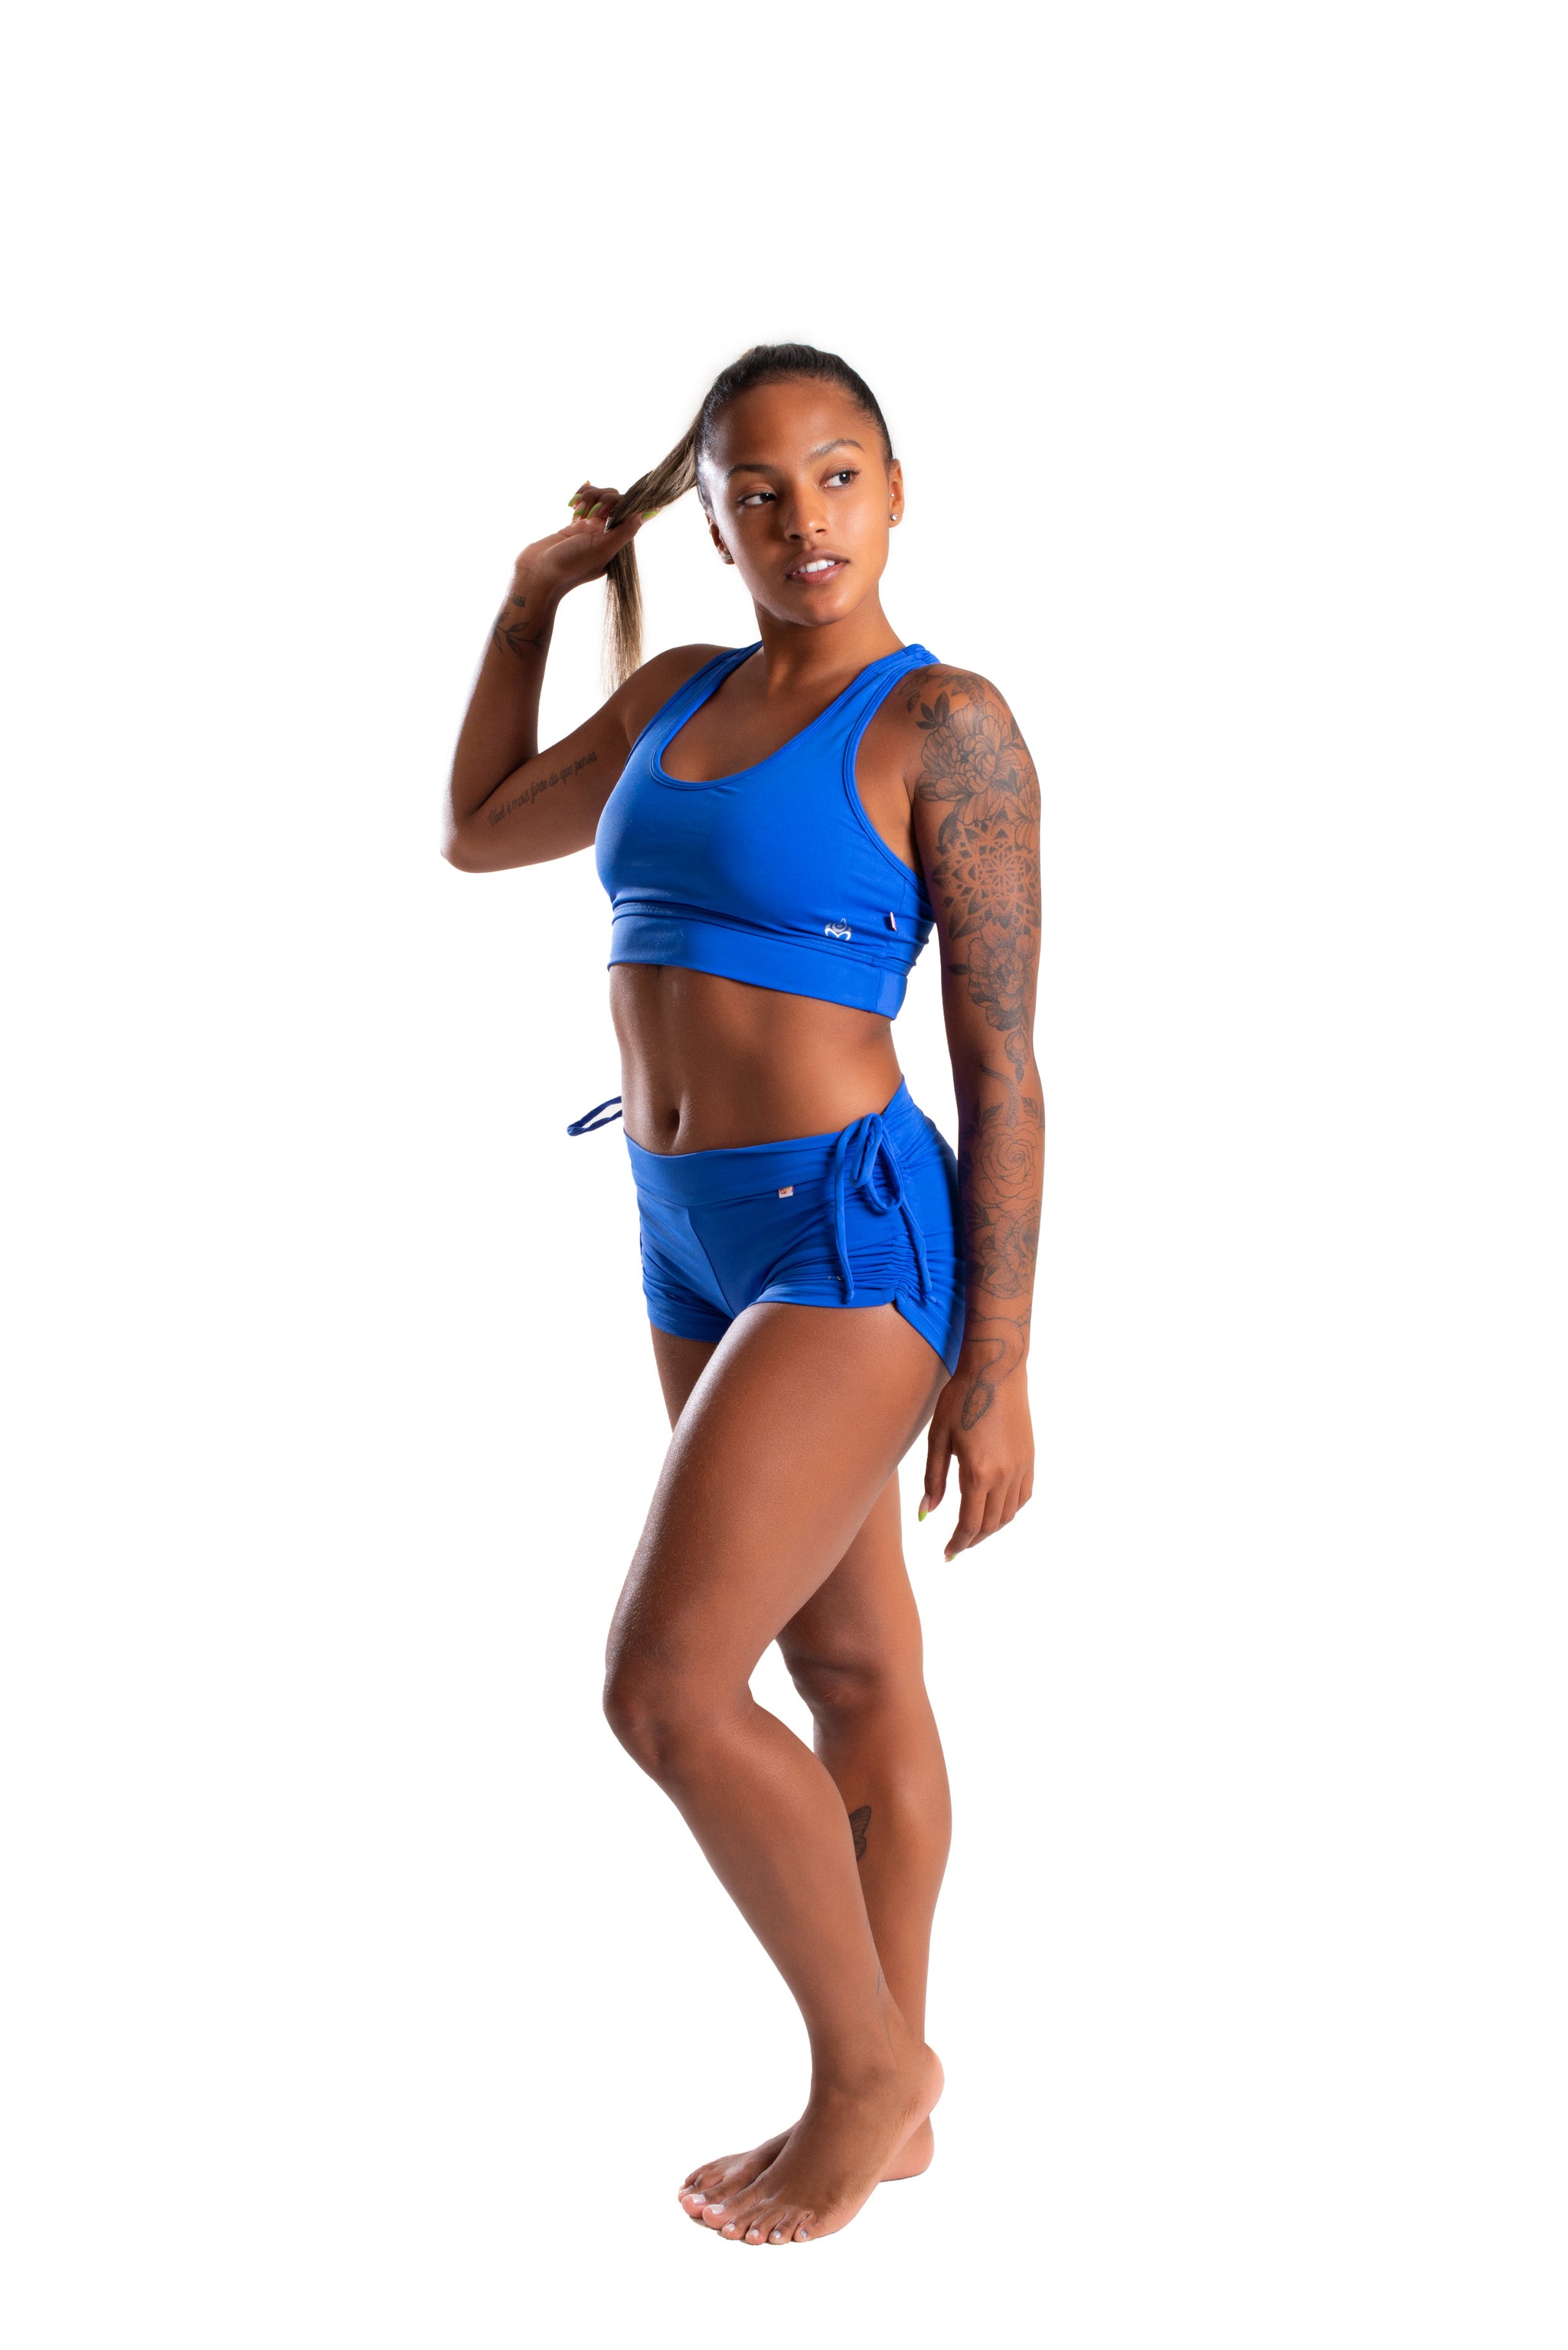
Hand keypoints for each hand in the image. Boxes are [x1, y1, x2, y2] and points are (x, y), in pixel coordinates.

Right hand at [507, 481, 645, 607]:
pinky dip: (580, 498)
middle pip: (614, 499)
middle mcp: (606, 533)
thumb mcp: (603, 549)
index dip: (618, 504)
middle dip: (601, 499)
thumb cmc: (571, 565)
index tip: (604, 512)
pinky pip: (585, 500)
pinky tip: (572, 506)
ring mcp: (590, 527)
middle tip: (589, 515)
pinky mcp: (576, 523)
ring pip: (599, 497)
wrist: (538, 573)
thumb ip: (625, 531)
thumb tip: (648, 513)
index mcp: (617, 541)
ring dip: (588, 498)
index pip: (629, 511)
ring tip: (577, 512)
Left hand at [920, 1352, 1033, 1559]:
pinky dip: (1009, 1511)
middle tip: (955, 1547)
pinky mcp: (1030, 1458)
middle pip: (990, 1524)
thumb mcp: (939, 1438)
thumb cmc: (960, 1399)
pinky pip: (1023, 1497)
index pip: (969, 1524)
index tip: (947, 1554)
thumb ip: (933, 1479)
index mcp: (978, 1473)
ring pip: (1009, 1514)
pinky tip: (995, 1509)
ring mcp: (1021, 1468)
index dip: (958, 1544)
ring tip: (972, 1531)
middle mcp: (1004, 1475)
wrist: (996, 1371)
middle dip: (972, 1540)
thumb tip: (927, 1514)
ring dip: (990, 1528)